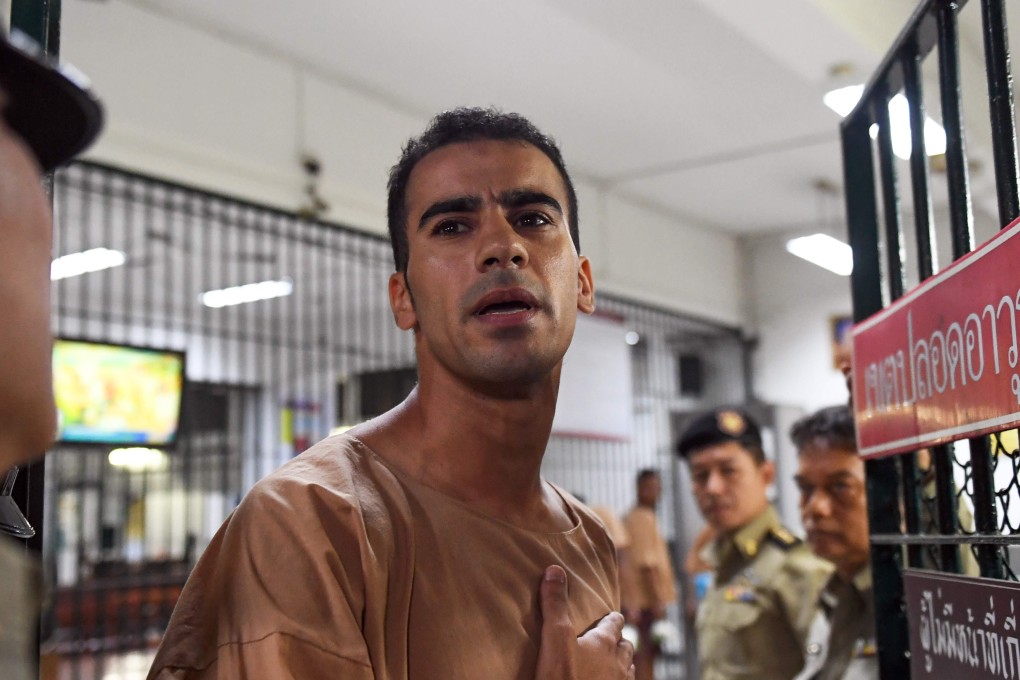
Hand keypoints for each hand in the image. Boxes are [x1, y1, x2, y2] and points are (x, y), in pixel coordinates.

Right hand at [535, 565, 634, 679]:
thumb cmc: (563, 679)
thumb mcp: (555, 638)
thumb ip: (555, 605)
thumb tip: (555, 569)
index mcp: (605, 644)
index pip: (614, 623)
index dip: (611, 618)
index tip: (610, 615)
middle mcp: (619, 664)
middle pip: (626, 646)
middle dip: (619, 641)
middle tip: (609, 639)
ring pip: (627, 670)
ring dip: (621, 663)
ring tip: (610, 663)